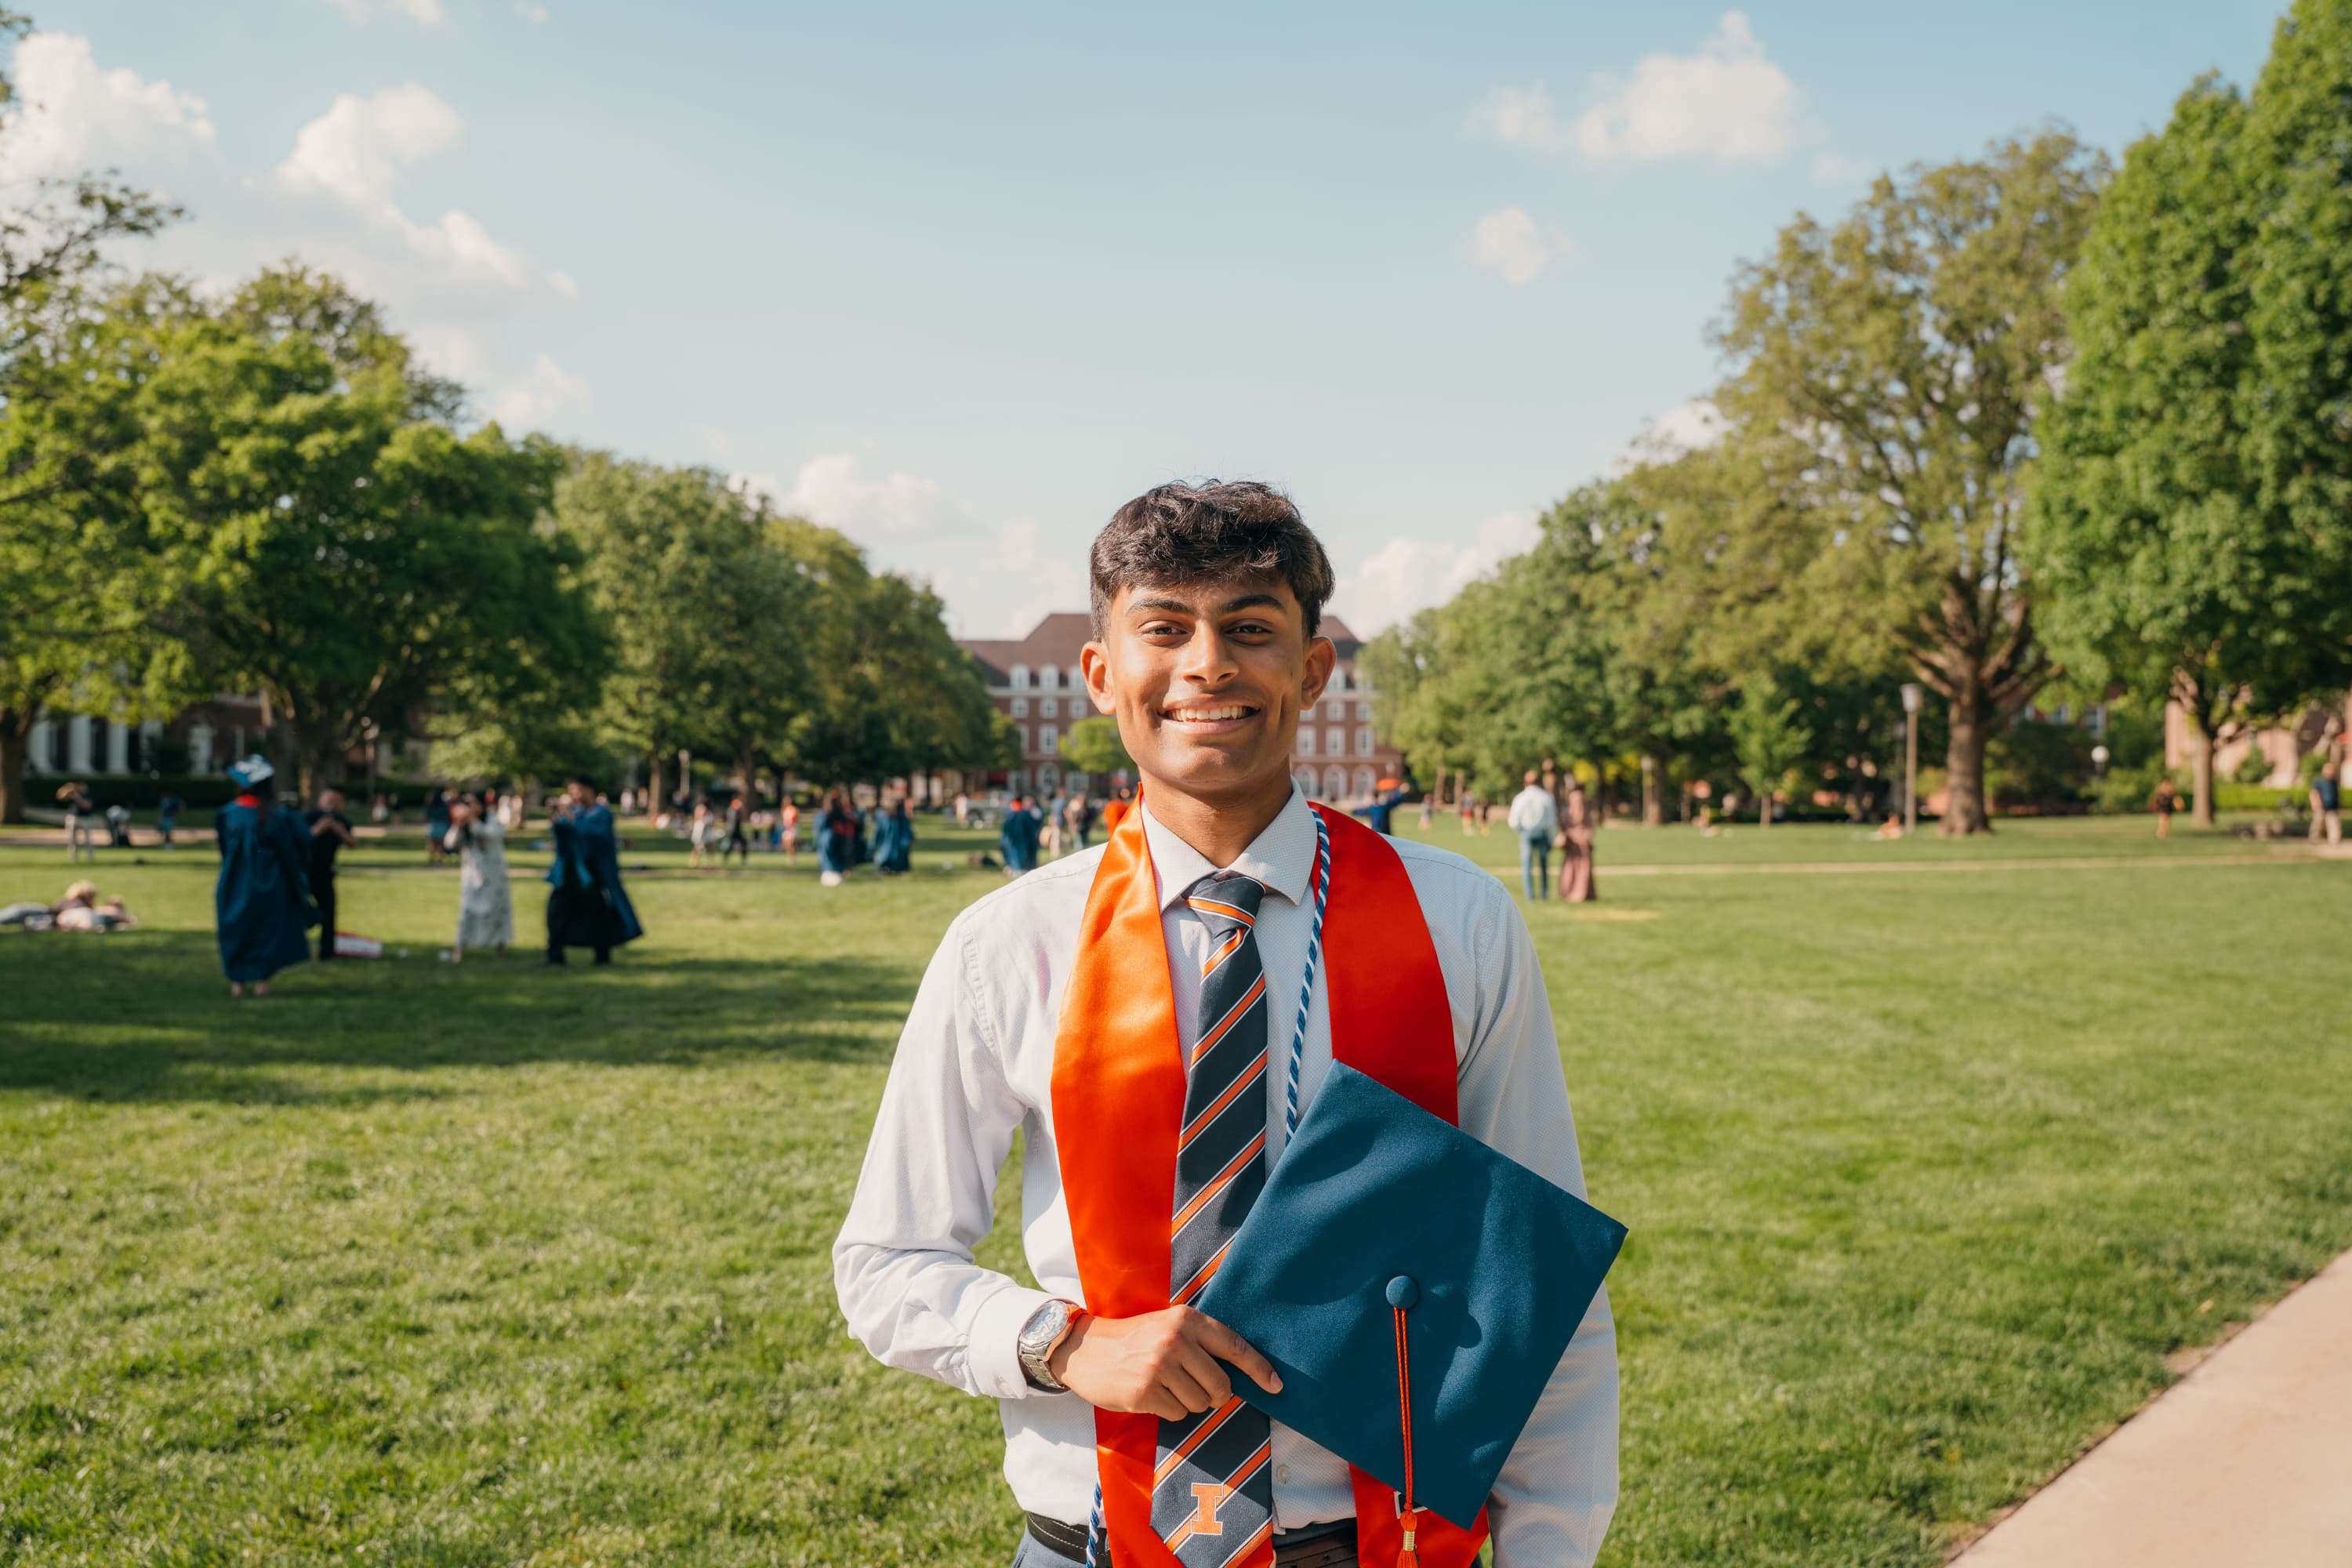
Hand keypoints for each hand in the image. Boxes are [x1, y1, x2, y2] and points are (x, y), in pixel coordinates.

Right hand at [1048, 1306, 1280, 1419]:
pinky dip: (1170, 1410)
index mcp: (1186, 1320)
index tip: (1277, 1386)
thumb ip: (1201, 1343)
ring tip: (1166, 1386)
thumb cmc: (1134, 1339)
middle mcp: (1175, 1340)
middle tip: (1196, 1388)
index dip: (1259, 1368)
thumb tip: (1242, 1375)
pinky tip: (1152, 1394)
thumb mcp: (1168, 1326)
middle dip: (1215, 1394)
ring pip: (1200, 1403)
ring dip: (1189, 1402)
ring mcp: (1159, 1367)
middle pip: (1221, 1384)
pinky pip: (1178, 1413)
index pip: (1233, 1345)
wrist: (1086, 1348)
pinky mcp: (1144, 1392)